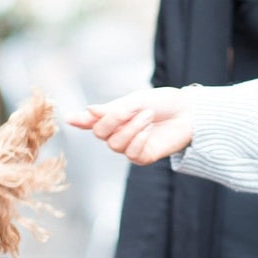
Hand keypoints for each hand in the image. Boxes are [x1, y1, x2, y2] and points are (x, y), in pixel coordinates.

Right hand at [66, 88, 192, 164]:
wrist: (189, 113)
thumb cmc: (163, 103)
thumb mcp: (137, 100)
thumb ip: (113, 108)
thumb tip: (89, 111)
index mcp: (114, 116)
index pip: (91, 121)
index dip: (80, 120)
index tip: (69, 118)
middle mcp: (118, 132)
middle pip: (100, 134)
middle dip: (113, 121)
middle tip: (132, 109)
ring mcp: (129, 146)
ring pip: (115, 145)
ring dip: (131, 128)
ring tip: (148, 116)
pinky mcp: (143, 157)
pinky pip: (131, 154)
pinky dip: (139, 139)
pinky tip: (149, 130)